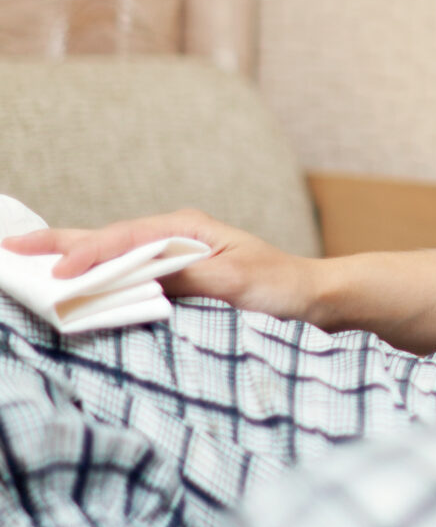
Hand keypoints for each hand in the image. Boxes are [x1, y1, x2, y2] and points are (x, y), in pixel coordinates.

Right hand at [2, 210, 321, 323]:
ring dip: (73, 260)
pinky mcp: (177, 278)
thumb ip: (186, 275)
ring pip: (113, 256)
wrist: (313, 298)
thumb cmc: (280, 286)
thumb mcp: (234, 281)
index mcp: (185, 228)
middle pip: (107, 239)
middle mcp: (175, 236)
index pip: (123, 239)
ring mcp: (173, 256)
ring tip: (28, 263)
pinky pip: (128, 275)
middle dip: (60, 244)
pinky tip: (75, 286)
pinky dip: (98, 278)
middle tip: (11, 249)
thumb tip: (139, 274)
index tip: (57, 274)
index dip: (87, 255)